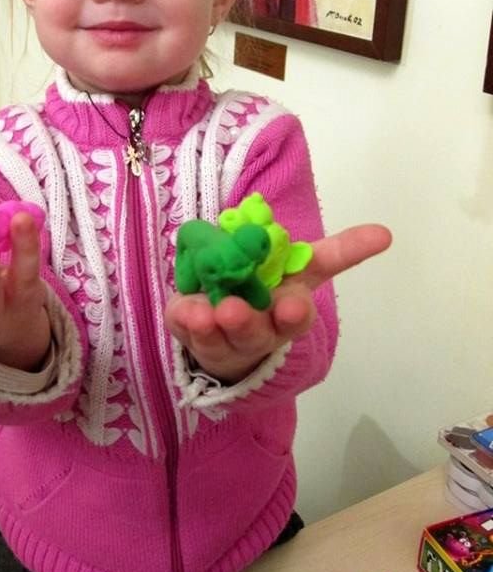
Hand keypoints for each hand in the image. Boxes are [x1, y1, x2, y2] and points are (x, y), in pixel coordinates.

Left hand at [165, 223, 391, 384]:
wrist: (231, 333)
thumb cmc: (270, 293)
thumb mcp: (303, 270)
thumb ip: (339, 252)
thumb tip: (385, 233)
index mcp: (286, 314)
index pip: (295, 316)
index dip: (293, 312)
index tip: (292, 306)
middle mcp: (257, 331)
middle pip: (256, 331)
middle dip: (248, 322)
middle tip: (236, 309)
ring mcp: (223, 337)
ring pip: (220, 336)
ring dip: (212, 324)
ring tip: (207, 311)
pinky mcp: (192, 333)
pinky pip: (187, 329)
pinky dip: (187, 320)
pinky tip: (186, 309)